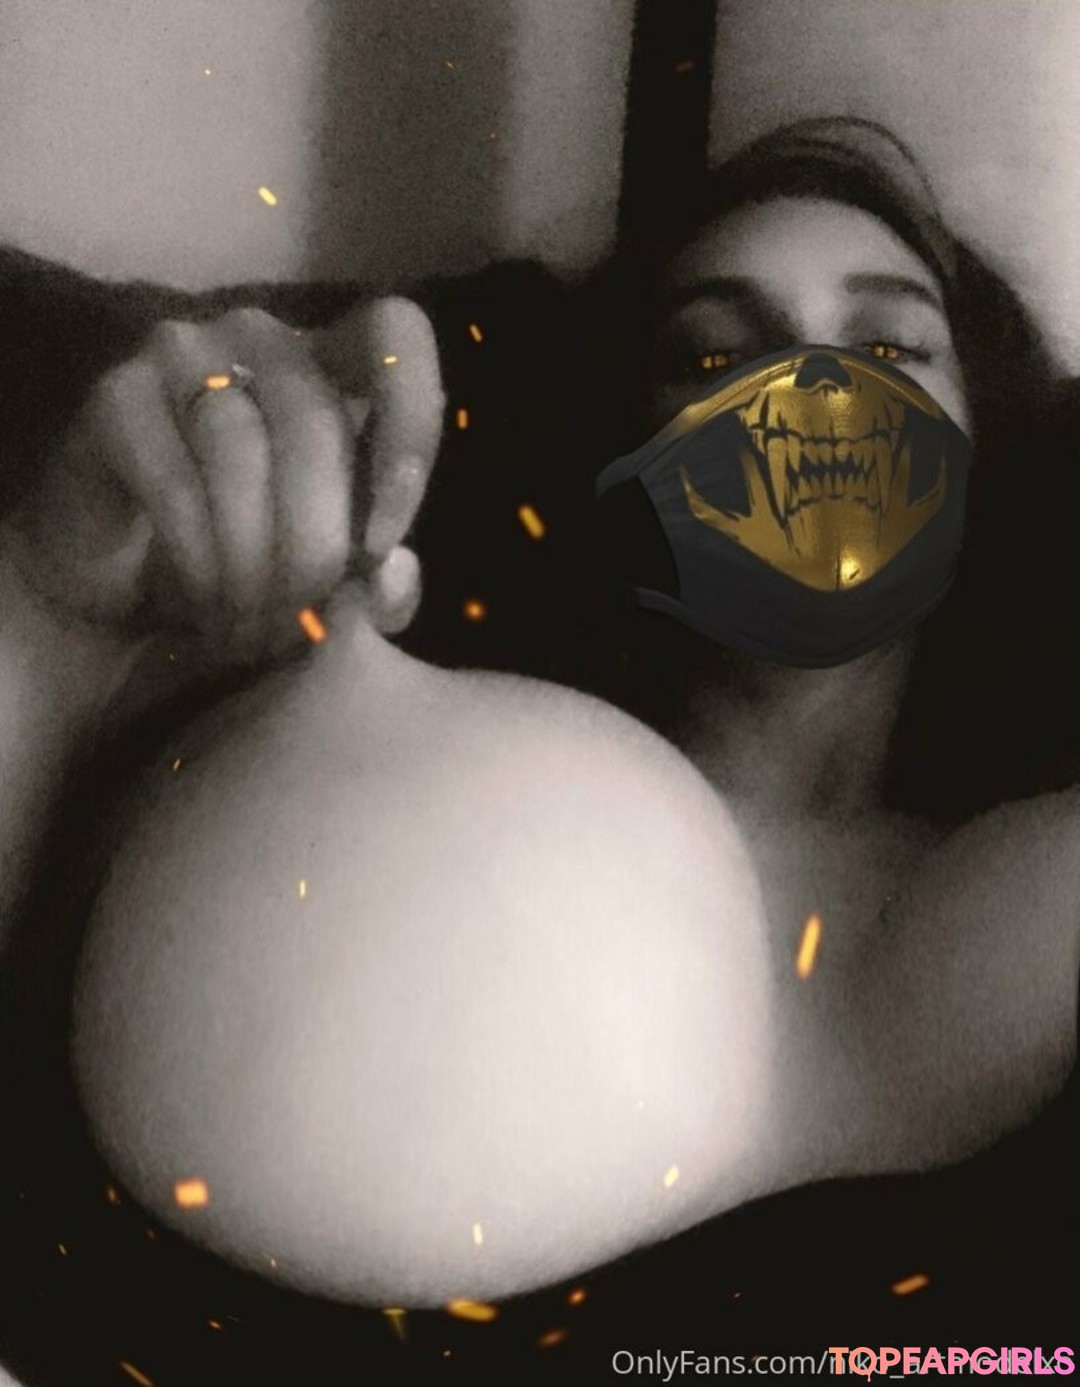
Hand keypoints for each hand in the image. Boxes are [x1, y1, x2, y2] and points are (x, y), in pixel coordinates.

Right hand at [3, 296, 443, 667]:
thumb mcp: (333, 589)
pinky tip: (207, 606)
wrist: (121, 585)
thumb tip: (391, 572)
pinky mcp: (116, 398)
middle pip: (315, 422)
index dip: (407, 425)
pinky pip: (175, 481)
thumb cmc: (247, 565)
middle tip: (300, 624)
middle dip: (314, 544)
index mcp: (334, 363)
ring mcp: (182, 354)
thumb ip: (381, 589)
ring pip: (241, 449)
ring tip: (251, 633)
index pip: (395, 332)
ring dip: (252, 562)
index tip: (381, 541)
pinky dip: (201, 559)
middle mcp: (262, 339)